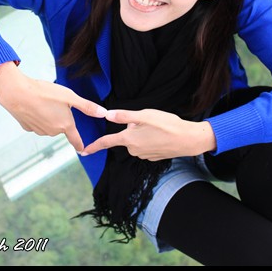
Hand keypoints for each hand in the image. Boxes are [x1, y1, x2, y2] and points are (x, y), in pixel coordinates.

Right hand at [0, 62, 106, 152]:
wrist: (17, 93)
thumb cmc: (44, 92)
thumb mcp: (69, 97)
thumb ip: (87, 106)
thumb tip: (104, 114)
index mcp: (65, 125)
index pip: (75, 139)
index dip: (80, 144)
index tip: (83, 150)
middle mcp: (53, 131)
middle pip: (61, 127)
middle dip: (60, 117)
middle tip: (53, 101)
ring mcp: (39, 131)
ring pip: (48, 125)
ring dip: (48, 116)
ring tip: (42, 102)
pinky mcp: (27, 128)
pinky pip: (36, 123)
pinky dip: (36, 116)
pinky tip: (32, 106)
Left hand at [81, 109, 216, 159]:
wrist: (188, 140)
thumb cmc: (167, 125)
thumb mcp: (144, 115)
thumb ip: (124, 116)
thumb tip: (107, 115)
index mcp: (129, 139)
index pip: (107, 142)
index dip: (94, 146)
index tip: (83, 152)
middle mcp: (134, 150)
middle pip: (126, 137)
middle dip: (133, 128)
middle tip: (149, 121)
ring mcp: (144, 155)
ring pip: (137, 141)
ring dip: (143, 133)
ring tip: (158, 127)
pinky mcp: (153, 157)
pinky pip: (146, 146)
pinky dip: (151, 139)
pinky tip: (162, 135)